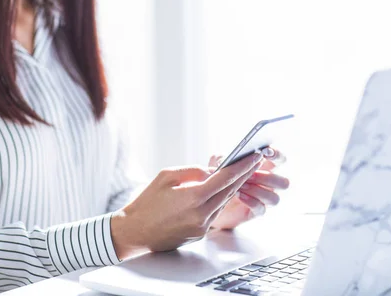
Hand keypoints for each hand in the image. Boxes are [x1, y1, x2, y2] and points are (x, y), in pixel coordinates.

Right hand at [110, 153, 264, 259]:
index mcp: (193, 197)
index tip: (254, 156)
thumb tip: (213, 170)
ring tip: (241, 172)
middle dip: (244, 175)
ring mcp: (202, 226)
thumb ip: (193, 171)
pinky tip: (221, 190)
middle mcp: (201, 214)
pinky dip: (219, 199)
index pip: (226, 178)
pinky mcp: (200, 233)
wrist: (135, 232)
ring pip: (224, 202)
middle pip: (230, 191)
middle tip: (255, 161)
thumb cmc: (146, 202)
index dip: (242, 166)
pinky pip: (215, 212)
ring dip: (233, 187)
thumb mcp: (166, 176)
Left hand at [209, 149, 289, 229]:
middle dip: (267, 178)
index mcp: (265, 167)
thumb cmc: (219, 177)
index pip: (280, 159)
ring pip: (274, 198)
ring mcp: (264, 199)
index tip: (265, 152)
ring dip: (257, 190)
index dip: (277, 155)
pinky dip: (250, 201)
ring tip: (241, 185)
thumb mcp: (218, 164)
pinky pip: (261, 209)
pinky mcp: (257, 211)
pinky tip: (238, 195)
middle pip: (283, 182)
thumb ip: (223, 158)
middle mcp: (269, 184)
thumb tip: (226, 158)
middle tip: (250, 174)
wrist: (211, 201)